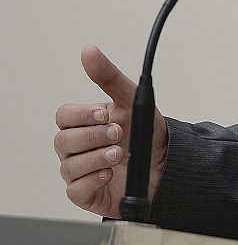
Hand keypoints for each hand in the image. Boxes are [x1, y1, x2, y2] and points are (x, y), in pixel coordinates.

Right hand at [53, 45, 167, 217]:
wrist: (168, 165)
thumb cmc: (146, 134)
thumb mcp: (133, 102)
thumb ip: (109, 77)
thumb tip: (88, 51)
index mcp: (85, 124)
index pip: (64, 116)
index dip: (81, 115)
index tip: (105, 114)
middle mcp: (78, 148)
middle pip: (63, 140)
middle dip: (93, 136)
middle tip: (117, 133)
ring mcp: (79, 171)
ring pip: (69, 165)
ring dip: (96, 158)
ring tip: (119, 153)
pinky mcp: (85, 193)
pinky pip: (76, 189)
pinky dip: (93, 180)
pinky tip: (109, 173)